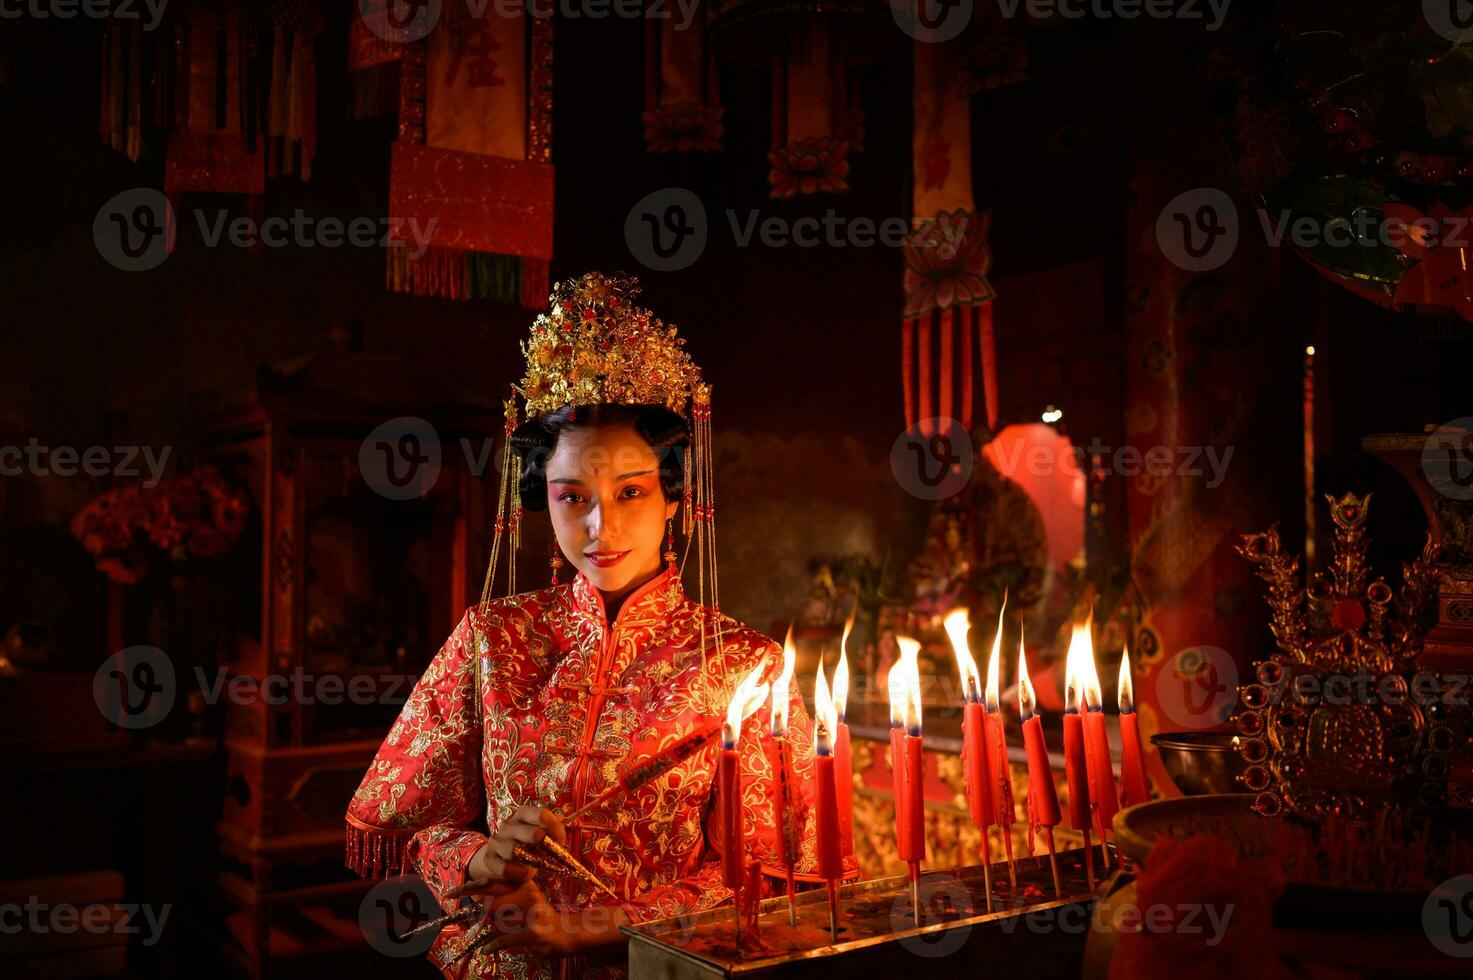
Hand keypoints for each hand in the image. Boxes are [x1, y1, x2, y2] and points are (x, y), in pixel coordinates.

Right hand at [448, 805, 565, 900]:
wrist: (500, 862)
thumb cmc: (526, 848)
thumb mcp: (541, 838)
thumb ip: (552, 831)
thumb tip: (561, 823)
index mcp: (523, 815)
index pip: (541, 815)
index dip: (554, 828)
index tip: (560, 840)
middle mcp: (508, 825)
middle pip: (531, 832)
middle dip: (542, 843)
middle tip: (548, 852)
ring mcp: (497, 841)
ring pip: (514, 850)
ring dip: (529, 861)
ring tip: (535, 867)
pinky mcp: (489, 859)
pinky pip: (504, 868)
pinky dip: (517, 873)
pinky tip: (523, 874)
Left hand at [471, 882, 630, 958]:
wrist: (570, 933)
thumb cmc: (544, 918)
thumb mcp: (528, 900)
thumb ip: (506, 898)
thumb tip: (478, 900)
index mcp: (525, 885)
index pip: (493, 883)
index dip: (470, 887)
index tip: (451, 892)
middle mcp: (528, 896)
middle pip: (492, 903)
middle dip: (478, 913)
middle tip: (471, 919)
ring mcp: (531, 915)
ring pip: (497, 923)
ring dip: (492, 931)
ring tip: (499, 933)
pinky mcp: (532, 933)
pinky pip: (504, 939)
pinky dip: (492, 946)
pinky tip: (487, 949)